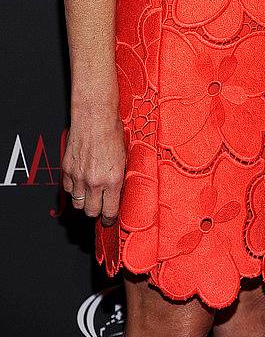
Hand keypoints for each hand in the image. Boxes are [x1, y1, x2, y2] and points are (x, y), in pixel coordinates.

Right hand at [62, 106, 125, 225]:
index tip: (110, 219)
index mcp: (113, 179)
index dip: (110, 219)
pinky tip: (81, 181)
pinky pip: (68, 189)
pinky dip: (74, 189)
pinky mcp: (67, 170)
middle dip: (96, 211)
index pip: (109, 212)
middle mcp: (95, 181)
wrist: (94, 117)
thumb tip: (118, 190)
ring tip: (91, 193)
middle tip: (100, 206)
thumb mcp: (124, 156)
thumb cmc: (112, 131)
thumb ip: (119, 176)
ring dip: (84, 201)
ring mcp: (79, 177)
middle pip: (91, 212)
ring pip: (78, 203)